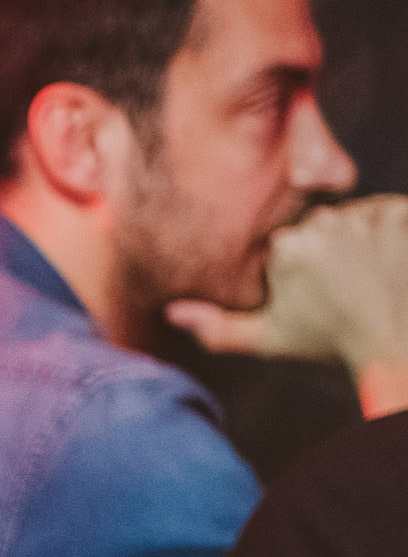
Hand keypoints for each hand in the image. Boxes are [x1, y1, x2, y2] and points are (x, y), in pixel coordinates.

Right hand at [172, 197, 407, 412]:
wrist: (393, 344)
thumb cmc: (331, 342)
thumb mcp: (268, 340)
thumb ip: (216, 327)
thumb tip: (172, 313)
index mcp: (284, 246)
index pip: (293, 240)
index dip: (305, 265)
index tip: (320, 289)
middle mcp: (322, 222)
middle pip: (328, 224)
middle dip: (337, 247)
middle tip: (350, 283)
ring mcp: (366, 216)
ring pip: (363, 216)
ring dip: (370, 237)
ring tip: (376, 273)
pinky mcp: (403, 214)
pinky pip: (398, 212)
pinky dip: (399, 231)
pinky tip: (395, 260)